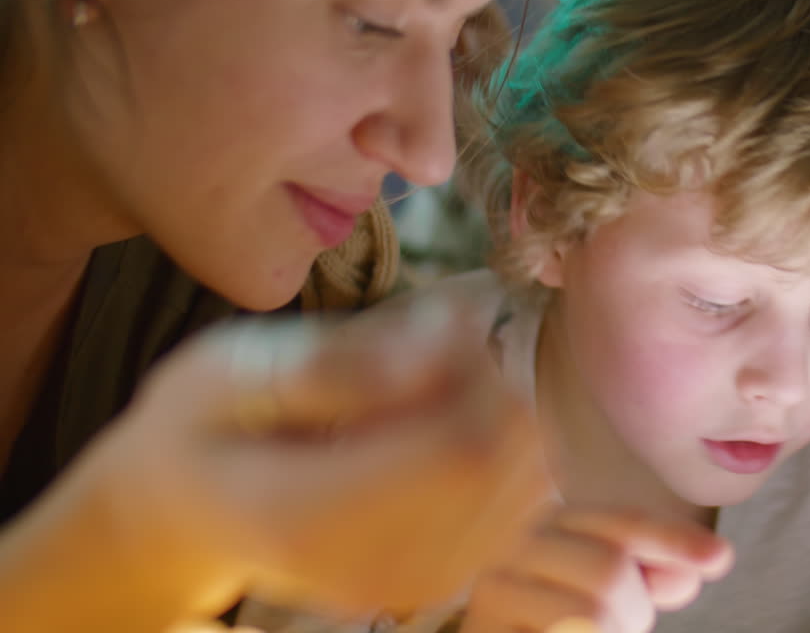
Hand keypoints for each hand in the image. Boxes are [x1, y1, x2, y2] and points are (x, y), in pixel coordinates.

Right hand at [76, 295, 549, 620]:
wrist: (188, 518)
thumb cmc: (199, 429)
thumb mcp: (227, 372)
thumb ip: (333, 364)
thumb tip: (439, 341)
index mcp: (309, 517)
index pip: (462, 447)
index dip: (472, 367)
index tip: (433, 317)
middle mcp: (376, 569)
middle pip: (507, 456)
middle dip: (489, 378)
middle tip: (427, 342)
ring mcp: (416, 585)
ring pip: (528, 474)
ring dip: (498, 409)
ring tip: (426, 385)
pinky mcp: (444, 580)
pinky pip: (522, 498)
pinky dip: (501, 446)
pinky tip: (441, 423)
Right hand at [460, 506, 732, 632]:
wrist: (506, 632)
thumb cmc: (559, 618)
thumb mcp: (612, 590)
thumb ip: (652, 571)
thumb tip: (702, 563)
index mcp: (556, 523)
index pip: (625, 523)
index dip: (674, 540)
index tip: (719, 558)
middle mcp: (517, 544)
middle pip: (611, 568)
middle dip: (635, 612)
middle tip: (618, 628)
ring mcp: (494, 592)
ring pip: (591, 613)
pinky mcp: (485, 629)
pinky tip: (560, 632)